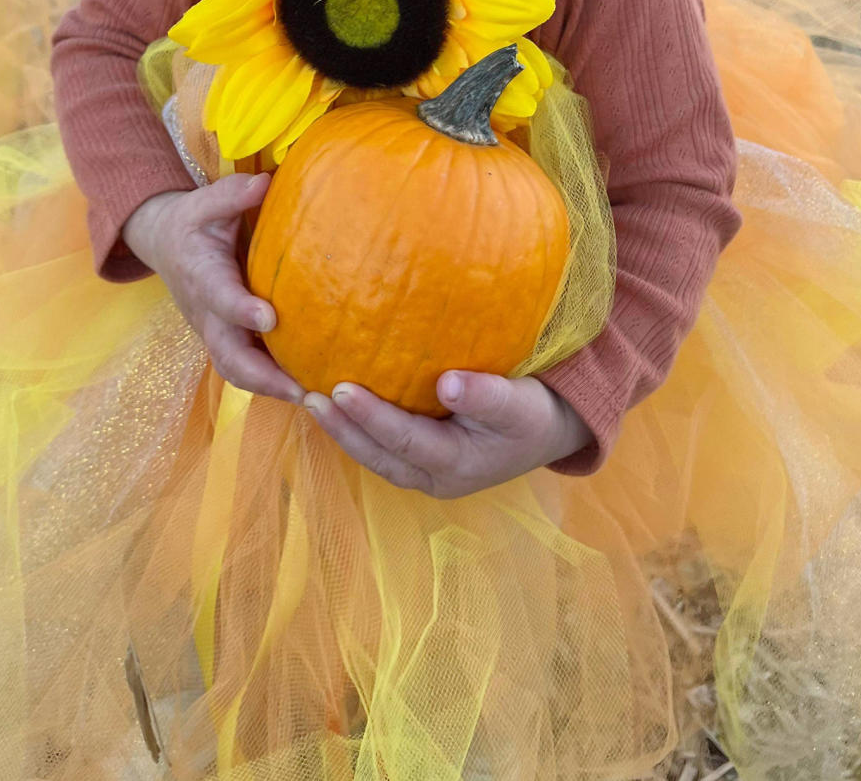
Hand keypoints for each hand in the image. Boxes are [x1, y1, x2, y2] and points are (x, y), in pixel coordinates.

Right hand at [122, 176, 302, 404]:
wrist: (166, 245)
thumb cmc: (193, 222)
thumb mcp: (206, 201)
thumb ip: (233, 194)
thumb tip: (265, 182)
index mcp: (201, 274)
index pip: (220, 297)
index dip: (241, 310)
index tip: (270, 319)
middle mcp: (206, 312)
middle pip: (228, 355)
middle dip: (262, 375)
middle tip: (301, 388)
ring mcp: (215, 332)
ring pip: (237, 370)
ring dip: (271, 388)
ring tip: (313, 399)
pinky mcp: (227, 340)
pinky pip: (248, 368)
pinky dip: (274, 383)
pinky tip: (312, 388)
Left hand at [304, 372, 593, 497]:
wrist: (552, 430)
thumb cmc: (535, 413)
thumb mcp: (521, 404)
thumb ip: (488, 396)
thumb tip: (447, 384)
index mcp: (456, 465)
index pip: (402, 439)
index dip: (369, 416)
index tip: (338, 388)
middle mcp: (434, 476)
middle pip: (378, 454)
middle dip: (342, 427)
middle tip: (308, 395)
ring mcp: (426, 471)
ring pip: (375, 454)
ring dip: (344, 429)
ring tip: (312, 398)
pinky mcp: (423, 457)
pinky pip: (383, 445)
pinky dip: (359, 426)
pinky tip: (340, 400)